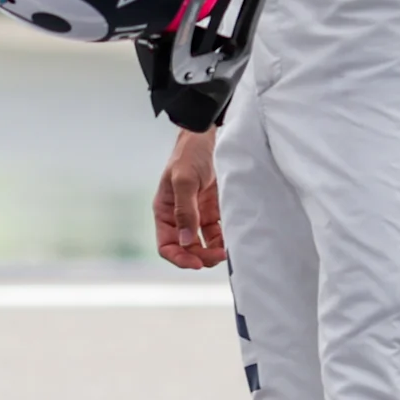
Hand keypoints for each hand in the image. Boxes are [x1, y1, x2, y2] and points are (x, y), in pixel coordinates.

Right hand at [153, 125, 225, 269]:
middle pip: (187, 248)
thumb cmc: (189, 154)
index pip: (166, 245)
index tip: (196, 263)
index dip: (179, 258)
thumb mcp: (183, 180)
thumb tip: (185, 241)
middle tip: (219, 256)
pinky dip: (226, 239)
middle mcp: (181, 217)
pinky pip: (220, 232)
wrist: (209, 136)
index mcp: (166, 212)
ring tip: (228, 250)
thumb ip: (185, 211)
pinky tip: (234, 239)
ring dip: (215, 251)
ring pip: (205, 244)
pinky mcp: (215, 210)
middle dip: (201, 256)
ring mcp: (198, 214)